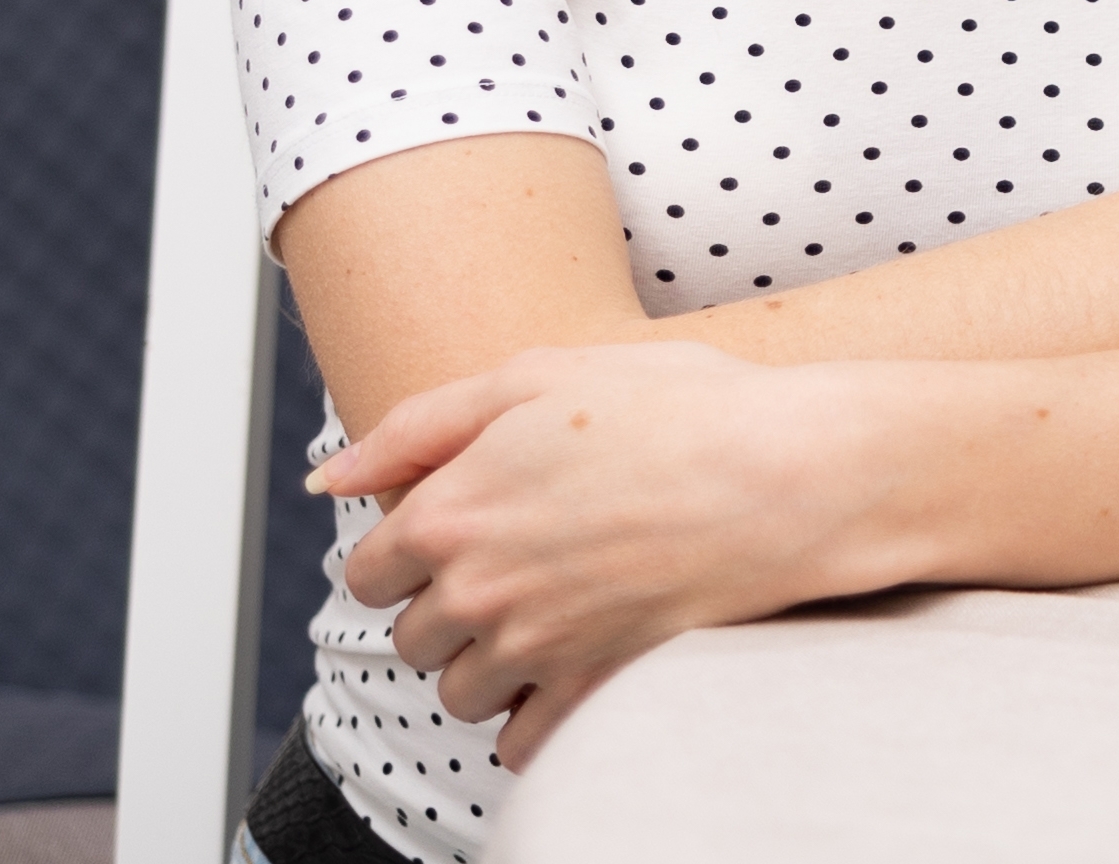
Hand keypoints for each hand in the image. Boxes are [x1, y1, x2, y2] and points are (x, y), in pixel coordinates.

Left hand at [321, 337, 891, 767]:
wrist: (791, 473)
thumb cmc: (680, 409)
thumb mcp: (539, 374)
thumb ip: (419, 424)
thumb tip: (327, 477)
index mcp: (449, 512)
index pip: (368, 572)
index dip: (410, 553)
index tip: (462, 535)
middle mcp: (474, 591)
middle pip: (412, 639)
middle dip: (451, 609)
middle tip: (524, 562)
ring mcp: (531, 649)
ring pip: (461, 693)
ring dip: (491, 664)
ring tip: (556, 611)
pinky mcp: (588, 690)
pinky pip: (524, 743)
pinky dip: (537, 719)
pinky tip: (575, 668)